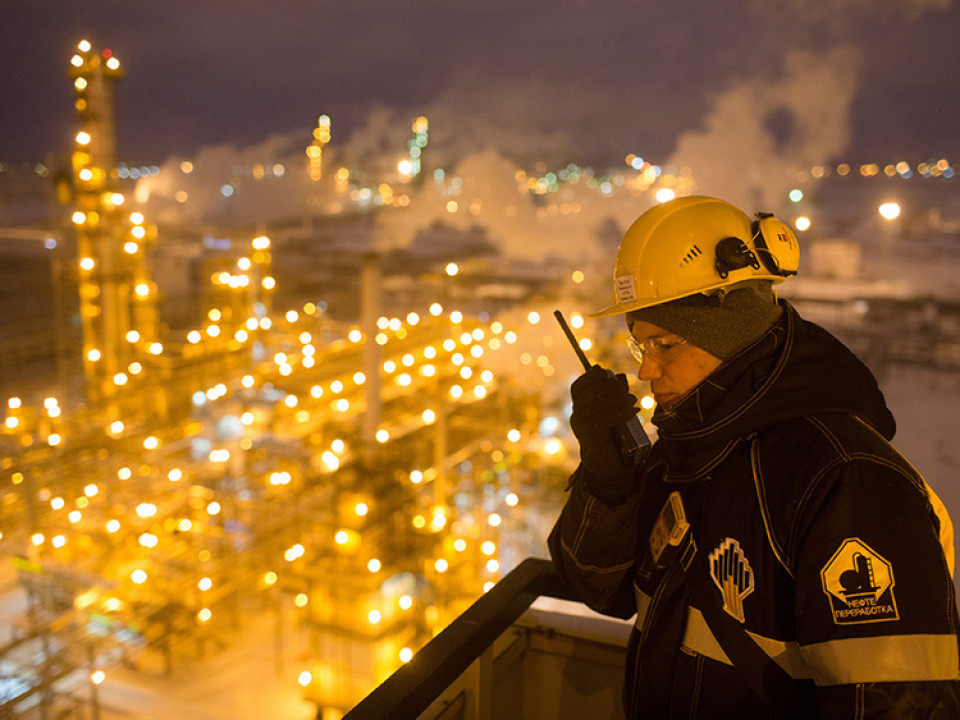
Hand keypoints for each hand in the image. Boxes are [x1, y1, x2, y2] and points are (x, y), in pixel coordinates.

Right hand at [570, 365, 639, 503]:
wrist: (607, 465)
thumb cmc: (612, 437)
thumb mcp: (611, 414)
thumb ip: (612, 397)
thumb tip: (619, 377)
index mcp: (579, 408)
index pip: (579, 386)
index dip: (592, 377)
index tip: (607, 374)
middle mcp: (576, 414)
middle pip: (591, 391)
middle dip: (611, 388)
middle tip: (628, 393)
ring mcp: (581, 424)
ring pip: (599, 403)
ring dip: (619, 400)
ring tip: (633, 402)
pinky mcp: (589, 434)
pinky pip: (605, 417)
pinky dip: (621, 412)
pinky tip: (632, 411)